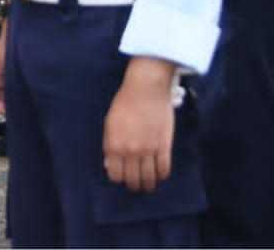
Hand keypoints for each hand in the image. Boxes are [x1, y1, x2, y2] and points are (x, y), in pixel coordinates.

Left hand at [103, 57, 176, 192]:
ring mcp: (148, 150)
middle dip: (134, 184)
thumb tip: (111, 165)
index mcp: (114, 145)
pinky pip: (164, 169)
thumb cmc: (124, 103)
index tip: (122, 177)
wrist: (146, 89)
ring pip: (149, 178)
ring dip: (149, 184)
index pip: (116, 175)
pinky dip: (162, 175)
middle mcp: (130, 151)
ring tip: (148, 184)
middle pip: (133, 180)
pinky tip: (160, 174)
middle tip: (136, 184)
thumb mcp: (109, 124)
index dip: (119, 178)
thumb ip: (109, 145)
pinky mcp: (164, 146)